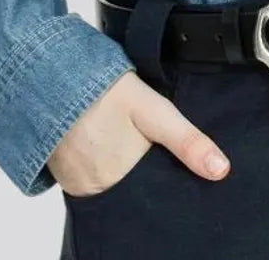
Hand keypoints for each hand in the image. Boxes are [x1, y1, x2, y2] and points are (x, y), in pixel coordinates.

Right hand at [47, 70, 230, 196]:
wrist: (48, 75)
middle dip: (147, 176)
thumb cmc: (103, 90)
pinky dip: (101, 168)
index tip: (177, 168)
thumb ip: (186, 141)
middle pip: (135, 191)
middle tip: (148, 146)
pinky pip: (91, 181)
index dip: (170, 180)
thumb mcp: (154, 110)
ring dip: (124, 172)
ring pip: (114, 187)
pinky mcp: (64, 176)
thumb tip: (221, 171)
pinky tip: (108, 144)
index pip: (158, 193)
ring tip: (127, 142)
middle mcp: (99, 189)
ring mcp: (78, 185)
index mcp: (125, 177)